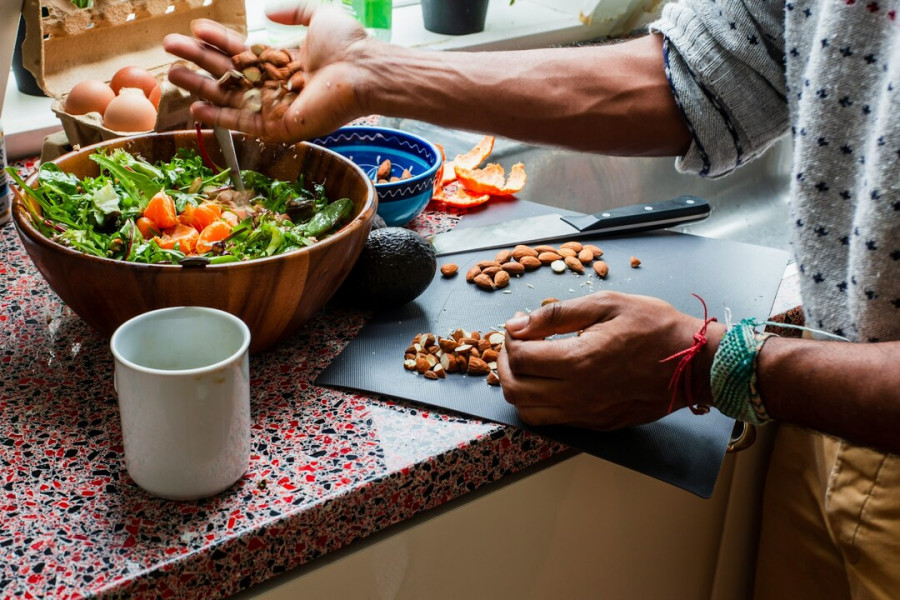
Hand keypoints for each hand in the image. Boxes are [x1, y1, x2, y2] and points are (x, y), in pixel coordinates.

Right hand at [163, 4, 370, 141]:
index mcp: (283, 63)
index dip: (218, 41)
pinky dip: (218, 119)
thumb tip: (268, 11)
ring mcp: (275, 108)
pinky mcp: (278, 126)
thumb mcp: (318, 15)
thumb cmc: (348, 46)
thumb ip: (294, 11)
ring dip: (200, 86)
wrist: (362, 71)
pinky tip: (194, 108)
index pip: (242, 52)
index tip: (195, 29)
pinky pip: (242, 124)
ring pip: (228, 98)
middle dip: (199, 60)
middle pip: (229, 73)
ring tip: (170, 73)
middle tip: (169, 48)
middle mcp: (276, 86)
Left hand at [496, 291, 724, 429]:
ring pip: (529, 412)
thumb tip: (518, 323)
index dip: (510, 338)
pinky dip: (538, 403)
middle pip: (515, 390)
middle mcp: (578, 395)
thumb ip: (557, 315)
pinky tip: (549, 381)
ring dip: (518, 388)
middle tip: (516, 344)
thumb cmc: (656, 328)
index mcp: (579, 362)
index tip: (519, 324)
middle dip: (505, 364)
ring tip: (528, 365)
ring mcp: (587, 414)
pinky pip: (552, 421)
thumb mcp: (606, 304)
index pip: (519, 358)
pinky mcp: (597, 425)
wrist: (696, 364)